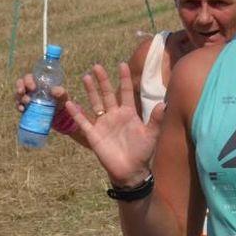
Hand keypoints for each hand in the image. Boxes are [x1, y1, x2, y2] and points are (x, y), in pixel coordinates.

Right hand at [14, 73, 70, 115]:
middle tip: (23, 92)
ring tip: (27, 102)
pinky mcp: (24, 107)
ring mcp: (26, 98)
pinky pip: (18, 106)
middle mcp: (29, 89)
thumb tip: (54, 90)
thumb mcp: (62, 96)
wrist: (58, 115)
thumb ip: (61, 92)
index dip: (28, 80)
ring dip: (20, 98)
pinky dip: (19, 107)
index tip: (33, 87)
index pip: (28, 77)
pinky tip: (22, 109)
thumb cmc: (59, 101)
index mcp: (37, 82)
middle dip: (20, 87)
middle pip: (20, 84)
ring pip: (17, 95)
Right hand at [67, 63, 161, 186]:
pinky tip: (70, 103)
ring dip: (90, 91)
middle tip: (96, 66)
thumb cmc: (142, 152)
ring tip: (85, 77)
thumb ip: (155, 119)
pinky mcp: (94, 134)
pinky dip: (77, 113)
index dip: (123, 79)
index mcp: (128, 113)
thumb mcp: (151, 135)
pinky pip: (84, 122)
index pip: (125, 92)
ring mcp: (103, 124)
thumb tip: (164, 104)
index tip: (122, 64)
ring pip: (95, 103)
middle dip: (102, 80)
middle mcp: (114, 115)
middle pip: (106, 94)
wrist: (130, 170)